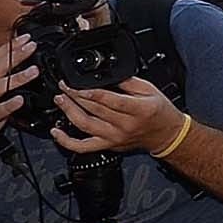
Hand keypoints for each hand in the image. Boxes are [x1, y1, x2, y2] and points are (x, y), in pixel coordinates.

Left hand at [51, 78, 187, 158]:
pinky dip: (66, 141)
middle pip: (93, 110)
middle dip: (75, 96)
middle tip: (64, 86)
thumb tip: (106, 75)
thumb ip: (128, 81)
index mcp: (137, 109)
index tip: (75, 84)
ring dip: (69, 112)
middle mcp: (124, 125)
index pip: (109, 100)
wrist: (166, 135)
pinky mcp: (108, 145)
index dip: (90, 92)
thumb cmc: (159, 112)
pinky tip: (56, 133)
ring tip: (60, 100)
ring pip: (85, 126)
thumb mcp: (150, 89)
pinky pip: (83, 147)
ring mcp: (114, 137)